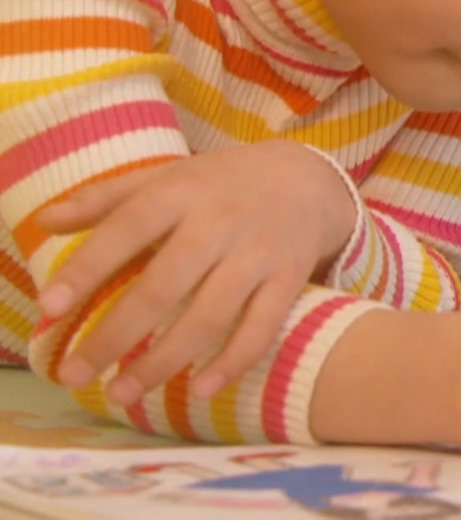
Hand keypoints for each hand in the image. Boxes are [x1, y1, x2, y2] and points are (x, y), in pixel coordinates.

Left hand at [34, 141, 359, 402]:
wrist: (308, 179)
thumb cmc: (220, 183)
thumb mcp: (166, 176)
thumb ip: (106, 198)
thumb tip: (43, 221)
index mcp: (182, 192)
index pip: (127, 228)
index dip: (87, 268)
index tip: (49, 308)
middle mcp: (221, 222)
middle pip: (164, 285)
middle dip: (115, 335)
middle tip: (73, 374)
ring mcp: (258, 253)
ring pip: (210, 316)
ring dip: (164, 360)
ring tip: (122, 393)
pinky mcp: (290, 279)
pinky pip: (262, 328)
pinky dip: (233, 362)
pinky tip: (201, 389)